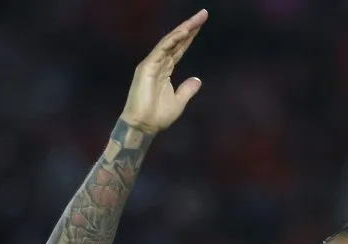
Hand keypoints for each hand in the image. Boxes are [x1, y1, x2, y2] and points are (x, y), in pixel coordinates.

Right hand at [120, 9, 208, 134]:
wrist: (144, 126)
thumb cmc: (158, 116)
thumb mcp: (179, 101)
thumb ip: (187, 89)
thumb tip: (197, 79)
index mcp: (165, 70)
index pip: (180, 49)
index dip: (190, 37)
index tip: (201, 24)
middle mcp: (158, 63)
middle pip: (177, 41)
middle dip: (190, 27)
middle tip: (203, 14)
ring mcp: (152, 63)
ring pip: (170, 42)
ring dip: (184, 29)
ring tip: (198, 19)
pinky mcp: (147, 66)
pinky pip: (162, 49)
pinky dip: (174, 40)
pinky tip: (185, 31)